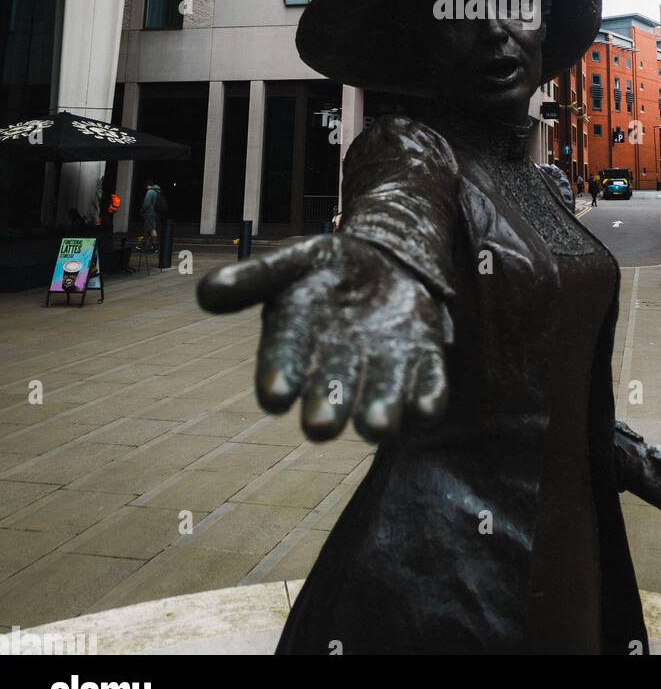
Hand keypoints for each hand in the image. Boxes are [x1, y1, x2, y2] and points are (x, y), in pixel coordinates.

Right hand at [197, 235, 448, 443]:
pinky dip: (427, 397)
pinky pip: (428, 385)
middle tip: (321, 427)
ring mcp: (383, 368)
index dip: (280, 377)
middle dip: (328, 406)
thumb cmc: (326, 270)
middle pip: (332, 390)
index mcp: (298, 343)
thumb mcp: (293, 262)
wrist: (384, 261)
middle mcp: (338, 367)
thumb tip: (206, 293)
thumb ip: (255, 278)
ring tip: (376, 426)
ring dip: (379, 412)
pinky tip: (428, 407)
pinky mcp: (422, 362)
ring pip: (380, 397)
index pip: (284, 363)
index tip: (276, 395)